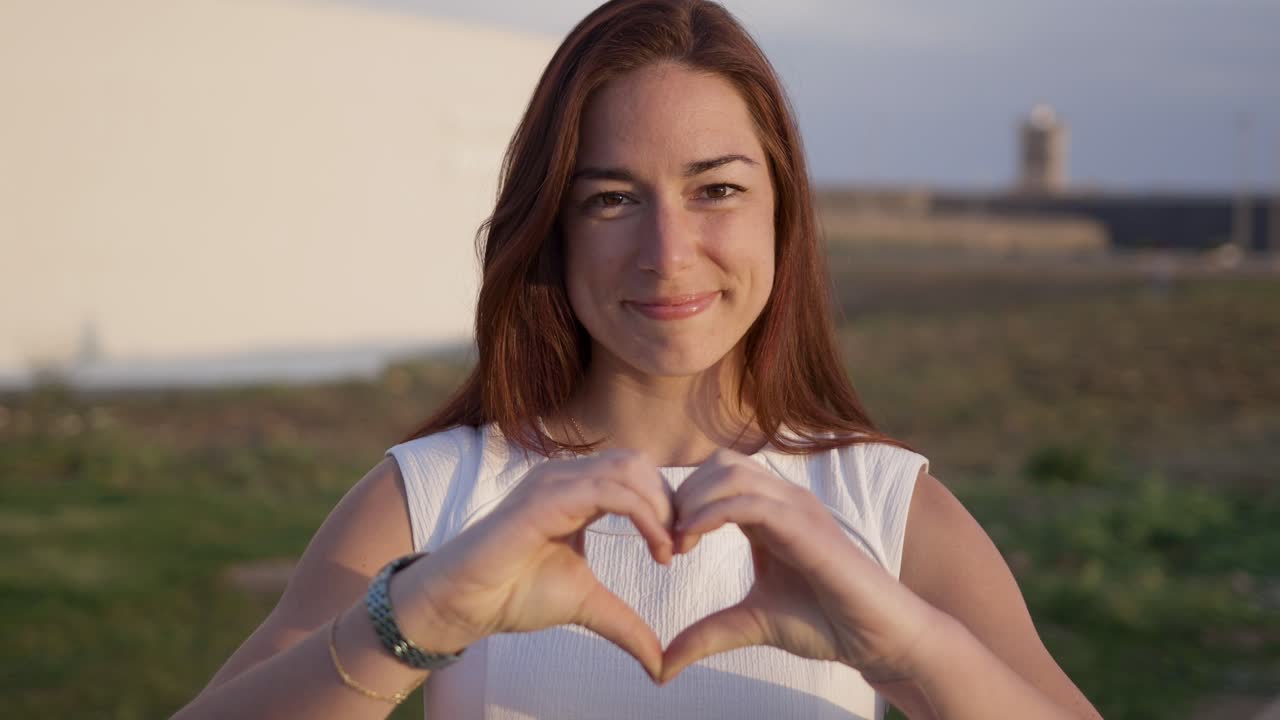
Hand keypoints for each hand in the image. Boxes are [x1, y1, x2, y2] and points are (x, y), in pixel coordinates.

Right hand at [391, 450, 673, 679]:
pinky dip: (643, 515)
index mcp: (576, 490)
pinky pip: (609, 491)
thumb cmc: (514, 594)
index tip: (680, 549)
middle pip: (637, 463)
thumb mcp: (586, 604)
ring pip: (628, 469)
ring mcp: (554, 482)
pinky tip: (656, 549)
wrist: (465, 604)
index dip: (666, 505)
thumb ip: (625, 622)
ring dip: (660, 507)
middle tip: (680, 547)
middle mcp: (565, 477)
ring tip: (668, 549)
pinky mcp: (545, 498)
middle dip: (669, 502)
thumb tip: (661, 664)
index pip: (636, 474)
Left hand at [661, 448, 941, 683]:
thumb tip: (661, 665)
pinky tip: (691, 539)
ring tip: (677, 543)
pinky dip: (713, 513)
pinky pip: (752, 502)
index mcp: (771, 513)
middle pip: (720, 464)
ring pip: (732, 473)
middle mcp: (785, 501)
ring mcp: (798, 508)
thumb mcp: (750, 624)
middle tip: (666, 540)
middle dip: (684, 495)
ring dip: (694, 501)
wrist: (876, 638)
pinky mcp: (806, 527)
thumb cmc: (824, 623)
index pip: (717, 477)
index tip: (663, 543)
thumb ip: (707, 634)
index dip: (683, 501)